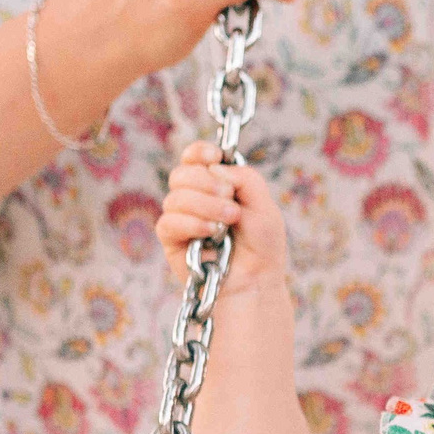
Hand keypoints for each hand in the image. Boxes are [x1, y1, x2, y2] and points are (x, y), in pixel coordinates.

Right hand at [158, 141, 288, 291]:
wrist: (256, 282)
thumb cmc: (262, 246)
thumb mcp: (265, 207)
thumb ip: (246, 179)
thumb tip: (216, 168)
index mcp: (215, 184)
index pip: (194, 157)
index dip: (199, 151)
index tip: (215, 156)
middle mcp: (194, 198)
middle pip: (181, 173)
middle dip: (206, 183)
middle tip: (230, 200)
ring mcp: (182, 218)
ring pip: (175, 197)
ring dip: (204, 205)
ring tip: (228, 221)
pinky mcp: (172, 240)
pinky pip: (168, 222)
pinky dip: (191, 223)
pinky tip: (210, 232)